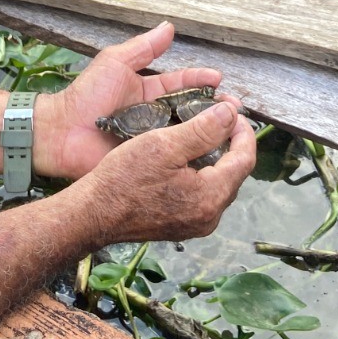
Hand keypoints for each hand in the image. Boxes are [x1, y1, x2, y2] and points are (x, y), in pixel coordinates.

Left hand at [33, 22, 233, 180]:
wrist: (62, 133)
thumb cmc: (86, 96)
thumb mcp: (115, 63)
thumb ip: (143, 47)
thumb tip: (169, 26)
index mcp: (147, 91)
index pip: (181, 83)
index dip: (200, 79)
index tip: (220, 79)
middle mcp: (153, 114)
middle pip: (190, 110)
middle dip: (213, 108)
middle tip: (236, 110)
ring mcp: (151, 138)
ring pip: (186, 134)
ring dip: (208, 131)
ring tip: (231, 131)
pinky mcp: (147, 160)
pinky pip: (172, 157)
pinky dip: (192, 156)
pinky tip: (211, 156)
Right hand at [70, 99, 256, 243]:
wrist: (93, 214)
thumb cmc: (123, 179)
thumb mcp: (164, 144)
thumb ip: (203, 129)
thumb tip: (230, 114)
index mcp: (210, 197)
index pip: (244, 160)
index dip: (243, 132)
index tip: (234, 112)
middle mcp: (208, 217)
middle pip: (234, 174)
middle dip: (229, 144)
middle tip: (218, 118)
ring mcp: (195, 225)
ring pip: (217, 185)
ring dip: (215, 159)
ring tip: (202, 135)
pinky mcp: (180, 226)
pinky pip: (202, 196)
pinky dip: (200, 174)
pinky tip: (185, 159)